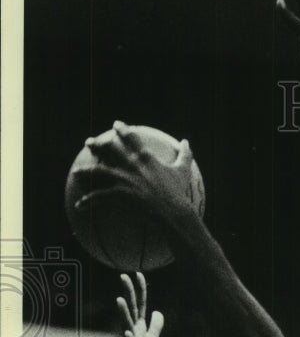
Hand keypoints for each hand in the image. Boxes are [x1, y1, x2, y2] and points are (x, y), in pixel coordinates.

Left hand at [73, 121, 195, 222]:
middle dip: (97, 145)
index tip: (116, 124)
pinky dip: (88, 201)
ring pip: (98, 172)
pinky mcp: (119, 195)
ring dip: (86, 172)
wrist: (173, 212)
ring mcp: (124, 179)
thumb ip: (185, 154)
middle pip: (109, 150)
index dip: (122, 129)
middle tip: (89, 143)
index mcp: (145, 157)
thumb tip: (187, 141)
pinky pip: (99, 197)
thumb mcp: (183, 171)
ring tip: (76, 173)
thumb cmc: (179, 192)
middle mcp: (131, 165)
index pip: (130, 138)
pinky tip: (79, 205)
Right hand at [116, 272, 164, 336]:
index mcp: (138, 328)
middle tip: (123, 276)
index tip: (137, 273)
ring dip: (123, 313)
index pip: (140, 305)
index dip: (140, 290)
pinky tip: (128, 332)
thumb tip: (157, 312)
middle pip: (131, 309)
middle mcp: (132, 333)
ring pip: (126, 325)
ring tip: (119, 300)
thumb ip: (155, 326)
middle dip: (128, 293)